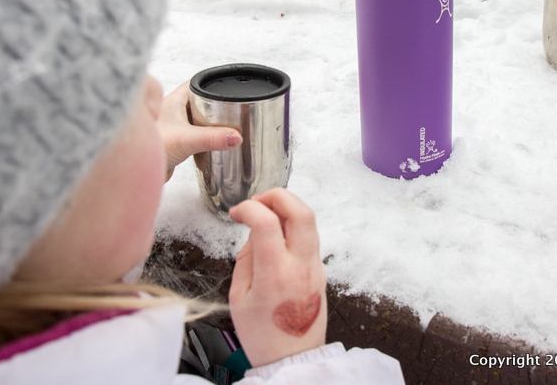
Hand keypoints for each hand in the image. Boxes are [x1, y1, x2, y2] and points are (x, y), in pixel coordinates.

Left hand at [157, 80, 241, 180]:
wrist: (135, 172)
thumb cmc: (150, 147)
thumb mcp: (187, 139)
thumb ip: (213, 138)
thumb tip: (235, 136)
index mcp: (172, 102)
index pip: (194, 84)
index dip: (210, 84)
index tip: (225, 88)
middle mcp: (171, 112)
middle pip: (197, 102)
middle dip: (213, 105)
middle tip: (229, 109)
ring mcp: (173, 127)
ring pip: (194, 119)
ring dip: (207, 122)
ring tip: (224, 126)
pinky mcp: (174, 142)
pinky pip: (192, 134)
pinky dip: (202, 136)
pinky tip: (210, 143)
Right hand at [228, 189, 326, 367]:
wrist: (293, 359)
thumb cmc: (262, 335)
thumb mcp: (239, 297)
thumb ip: (246, 258)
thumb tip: (255, 233)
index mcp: (276, 274)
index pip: (268, 222)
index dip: (249, 208)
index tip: (236, 213)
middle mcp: (301, 266)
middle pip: (302, 212)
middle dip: (277, 196)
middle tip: (257, 202)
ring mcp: (315, 267)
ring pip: (309, 221)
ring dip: (286, 209)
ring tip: (264, 217)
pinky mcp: (320, 271)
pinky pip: (309, 237)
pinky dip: (292, 227)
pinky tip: (275, 237)